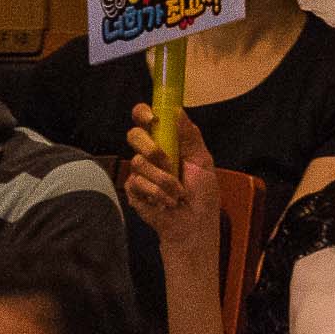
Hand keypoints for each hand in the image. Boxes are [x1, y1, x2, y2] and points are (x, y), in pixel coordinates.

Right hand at [122, 101, 218, 247]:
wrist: (193, 223)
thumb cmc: (202, 193)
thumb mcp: (202, 161)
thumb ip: (190, 136)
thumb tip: (177, 110)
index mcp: (168, 142)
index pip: (147, 119)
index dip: (144, 112)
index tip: (153, 118)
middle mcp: (150, 153)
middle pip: (134, 135)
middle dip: (151, 147)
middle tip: (166, 160)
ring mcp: (139, 172)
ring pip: (138, 161)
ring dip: (163, 179)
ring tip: (178, 191)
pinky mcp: (132, 190)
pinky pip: (137, 183)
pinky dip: (157, 192)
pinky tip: (167, 201)